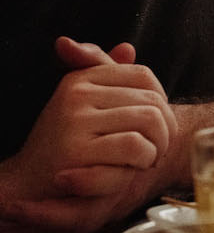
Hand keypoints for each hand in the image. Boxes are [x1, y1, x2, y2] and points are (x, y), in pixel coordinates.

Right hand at [0, 37, 177, 232]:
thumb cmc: (68, 146)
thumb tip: (128, 48)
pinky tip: (134, 169)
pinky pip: (134, 145)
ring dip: (158, 146)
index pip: (143, 75)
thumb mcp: (87, 107)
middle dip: (165, 129)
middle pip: (151, 100)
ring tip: (147, 159)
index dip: (161, 101)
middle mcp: (77, 94)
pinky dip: (144, 159)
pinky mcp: (76, 150)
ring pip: (149, 120)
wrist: (30, 184)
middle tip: (157, 149)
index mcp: (81, 79)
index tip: (156, 124)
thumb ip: (108, 78)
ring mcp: (74, 120)